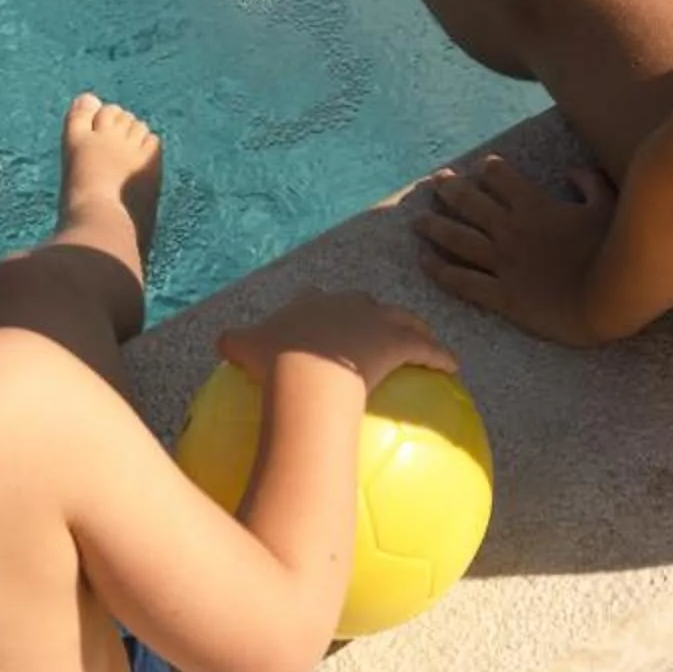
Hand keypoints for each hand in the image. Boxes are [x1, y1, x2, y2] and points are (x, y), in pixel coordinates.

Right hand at [217, 288, 457, 393]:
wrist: (306, 374)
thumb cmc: (274, 364)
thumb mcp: (243, 348)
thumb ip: (233, 342)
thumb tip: (219, 341)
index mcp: (312, 302)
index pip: (317, 296)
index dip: (320, 305)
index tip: (323, 314)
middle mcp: (346, 302)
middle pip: (363, 302)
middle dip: (369, 312)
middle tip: (374, 326)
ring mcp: (375, 320)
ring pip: (402, 319)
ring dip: (413, 327)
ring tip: (421, 337)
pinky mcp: (399, 342)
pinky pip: (426, 350)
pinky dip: (440, 356)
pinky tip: (453, 367)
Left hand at [415, 155, 616, 345]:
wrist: (608, 301)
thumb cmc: (614, 253)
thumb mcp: (609, 207)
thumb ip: (590, 185)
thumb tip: (573, 171)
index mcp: (534, 206)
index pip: (500, 177)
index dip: (487, 169)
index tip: (479, 167)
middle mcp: (510, 230)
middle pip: (469, 202)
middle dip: (449, 189)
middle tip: (435, 183)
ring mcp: (502, 263)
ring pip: (457, 239)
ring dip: (435, 226)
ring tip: (417, 220)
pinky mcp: (500, 295)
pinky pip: (462, 281)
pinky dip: (440, 271)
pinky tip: (423, 262)